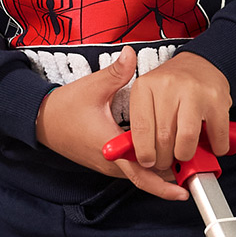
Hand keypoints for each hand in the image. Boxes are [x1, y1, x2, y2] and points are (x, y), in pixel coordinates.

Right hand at [32, 47, 188, 201]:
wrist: (41, 121)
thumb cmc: (65, 106)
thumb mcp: (92, 87)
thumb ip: (115, 72)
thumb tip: (130, 53)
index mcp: (108, 146)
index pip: (141, 169)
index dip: (164, 179)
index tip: (184, 184)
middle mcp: (109, 161)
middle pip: (145, 179)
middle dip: (169, 182)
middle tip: (194, 179)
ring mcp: (107, 165)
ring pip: (138, 177)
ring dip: (160, 177)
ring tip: (186, 172)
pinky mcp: (106, 163)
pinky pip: (131, 171)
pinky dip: (148, 170)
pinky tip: (165, 161)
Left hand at [126, 49, 230, 180]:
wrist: (199, 64)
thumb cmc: (171, 88)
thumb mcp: (144, 96)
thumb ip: (139, 124)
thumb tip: (136, 157)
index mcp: (145, 86)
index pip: (141, 129)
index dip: (144, 153)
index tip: (148, 162)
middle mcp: (168, 85)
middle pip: (163, 138)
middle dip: (164, 159)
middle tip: (166, 161)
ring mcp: (195, 92)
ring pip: (187, 140)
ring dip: (185, 156)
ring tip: (183, 155)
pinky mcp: (217, 100)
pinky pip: (215, 137)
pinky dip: (214, 149)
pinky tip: (208, 146)